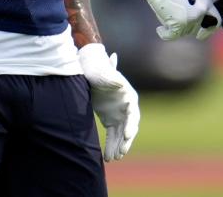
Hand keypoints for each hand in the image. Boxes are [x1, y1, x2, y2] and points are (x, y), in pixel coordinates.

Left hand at [78, 43, 139, 161]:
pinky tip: (107, 157)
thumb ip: (110, 74)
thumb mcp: (104, 72)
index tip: (127, 135)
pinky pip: (112, 135)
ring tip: (114, 158)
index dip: (131, 125)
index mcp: (128, 96)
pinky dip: (111, 145)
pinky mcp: (110, 120)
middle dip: (126, 140)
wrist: (89, 72)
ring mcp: (119, 114)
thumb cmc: (98, 70)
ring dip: (118, 146)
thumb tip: (115, 63)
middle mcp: (126, 107)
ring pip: (121, 134)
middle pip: (129, 127)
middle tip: (121, 152)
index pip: (133, 114)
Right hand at [141, 0, 219, 40]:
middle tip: (177, 21)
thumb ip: (196, 6)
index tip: (200, 34)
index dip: (209, 30)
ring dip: (175, 28)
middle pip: (197, 29)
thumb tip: (195, 20)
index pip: (216, 22)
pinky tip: (160, 29)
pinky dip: (165, 33)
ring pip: (183, 32)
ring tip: (167, 16)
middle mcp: (201, 12)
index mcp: (206, 3)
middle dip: (187, 28)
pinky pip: (172, 36)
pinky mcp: (179, 24)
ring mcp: (190, 19)